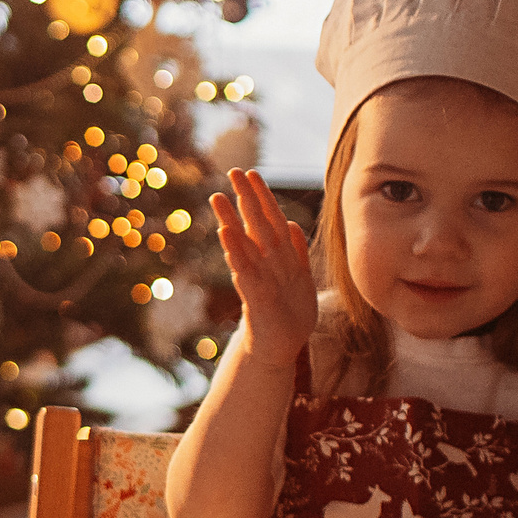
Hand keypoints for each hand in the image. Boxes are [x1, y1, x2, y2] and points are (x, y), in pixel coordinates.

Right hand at [209, 168, 315, 375]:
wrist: (280, 346)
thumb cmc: (288, 312)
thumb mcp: (300, 278)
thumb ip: (297, 252)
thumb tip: (294, 225)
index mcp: (276, 257)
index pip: (269, 220)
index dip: (262, 197)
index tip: (252, 172)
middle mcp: (263, 263)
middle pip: (253, 225)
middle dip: (244, 198)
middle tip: (232, 171)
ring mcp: (256, 278)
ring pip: (243, 245)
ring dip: (230, 221)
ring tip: (217, 198)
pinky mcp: (255, 297)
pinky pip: (244, 271)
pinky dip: (236, 253)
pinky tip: (225, 235)